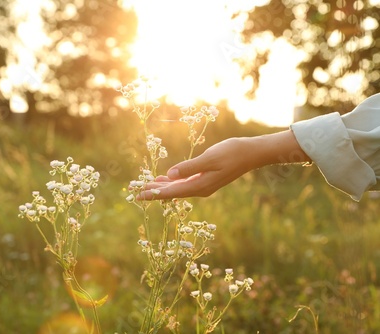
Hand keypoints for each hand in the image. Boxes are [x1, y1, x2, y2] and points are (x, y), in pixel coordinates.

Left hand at [136, 131, 308, 199]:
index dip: (153, 193)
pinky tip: (166, 178)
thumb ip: (189, 167)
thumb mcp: (209, 158)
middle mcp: (200, 189)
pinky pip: (185, 183)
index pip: (171, 192)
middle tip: (136, 191)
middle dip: (154, 191)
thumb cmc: (232, 153)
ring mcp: (204, 185)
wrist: (251, 153)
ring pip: (178, 188)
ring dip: (163, 186)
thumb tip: (170, 175)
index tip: (138, 195)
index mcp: (200, 186)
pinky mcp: (207, 179)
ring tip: (147, 185)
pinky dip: (173, 181)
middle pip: (172, 192)